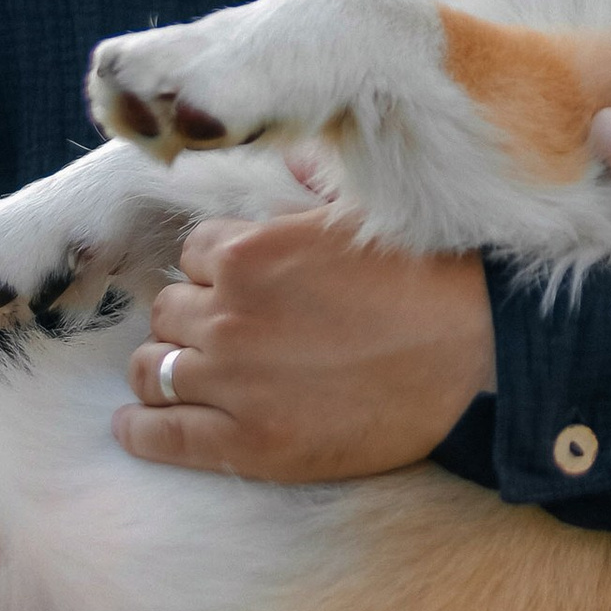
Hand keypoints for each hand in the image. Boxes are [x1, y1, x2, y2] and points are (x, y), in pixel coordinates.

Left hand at [114, 204, 496, 480]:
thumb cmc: (426, 280)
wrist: (474, 353)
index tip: (235, 283)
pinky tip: (135, 425)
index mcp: (251, 251)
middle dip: (189, 316)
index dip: (213, 268)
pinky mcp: (246, 444)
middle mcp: (229, 313)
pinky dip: (139, 429)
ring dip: (163, 366)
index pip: (192, 255)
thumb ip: (305, 191)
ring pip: (152, 368)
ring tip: (179, 373)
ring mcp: (233, 382)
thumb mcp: (361, 216)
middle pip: (166, 310)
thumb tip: (286, 167)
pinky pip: (161, 436)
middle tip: (221, 329)